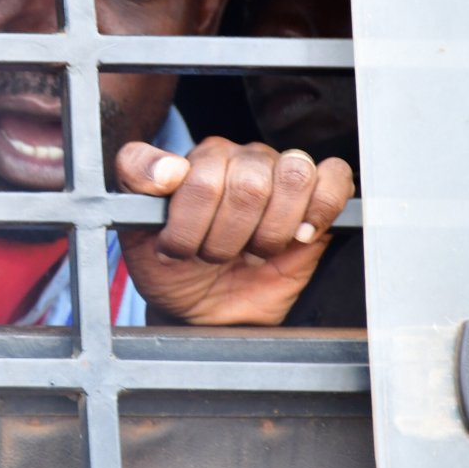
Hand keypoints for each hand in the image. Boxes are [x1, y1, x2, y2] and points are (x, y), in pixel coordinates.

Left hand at [115, 137, 354, 324]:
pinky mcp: (316, 197)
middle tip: (213, 257)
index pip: (201, 178)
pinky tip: (299, 236)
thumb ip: (136, 176)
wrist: (203, 308)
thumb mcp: (134, 227)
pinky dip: (320, 209)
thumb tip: (170, 168)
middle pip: (249, 185)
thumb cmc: (170, 266)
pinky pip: (334, 177)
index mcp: (196, 158)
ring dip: (270, 233)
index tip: (175, 249)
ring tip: (251, 252)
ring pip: (293, 178)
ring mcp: (277, 174)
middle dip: (228, 238)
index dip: (190, 225)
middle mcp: (239, 158)